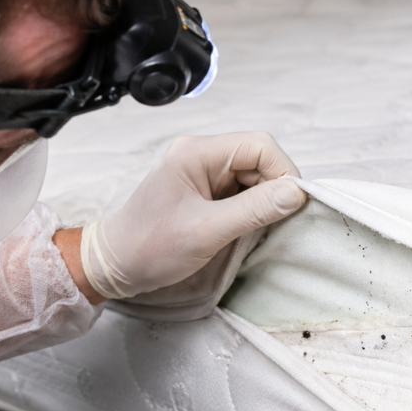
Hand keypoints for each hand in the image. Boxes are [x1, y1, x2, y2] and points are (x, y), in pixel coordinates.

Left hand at [80, 132, 305, 298]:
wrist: (115, 265)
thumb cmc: (150, 246)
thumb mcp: (207, 231)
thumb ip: (254, 210)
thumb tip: (296, 193)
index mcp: (196, 152)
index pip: (260, 146)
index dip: (284, 172)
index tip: (294, 204)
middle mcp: (200, 155)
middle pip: (259, 159)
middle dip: (275, 189)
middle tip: (279, 222)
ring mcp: (202, 172)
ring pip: (253, 177)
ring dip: (264, 201)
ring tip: (259, 229)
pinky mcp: (204, 192)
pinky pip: (241, 192)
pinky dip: (252, 210)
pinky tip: (247, 229)